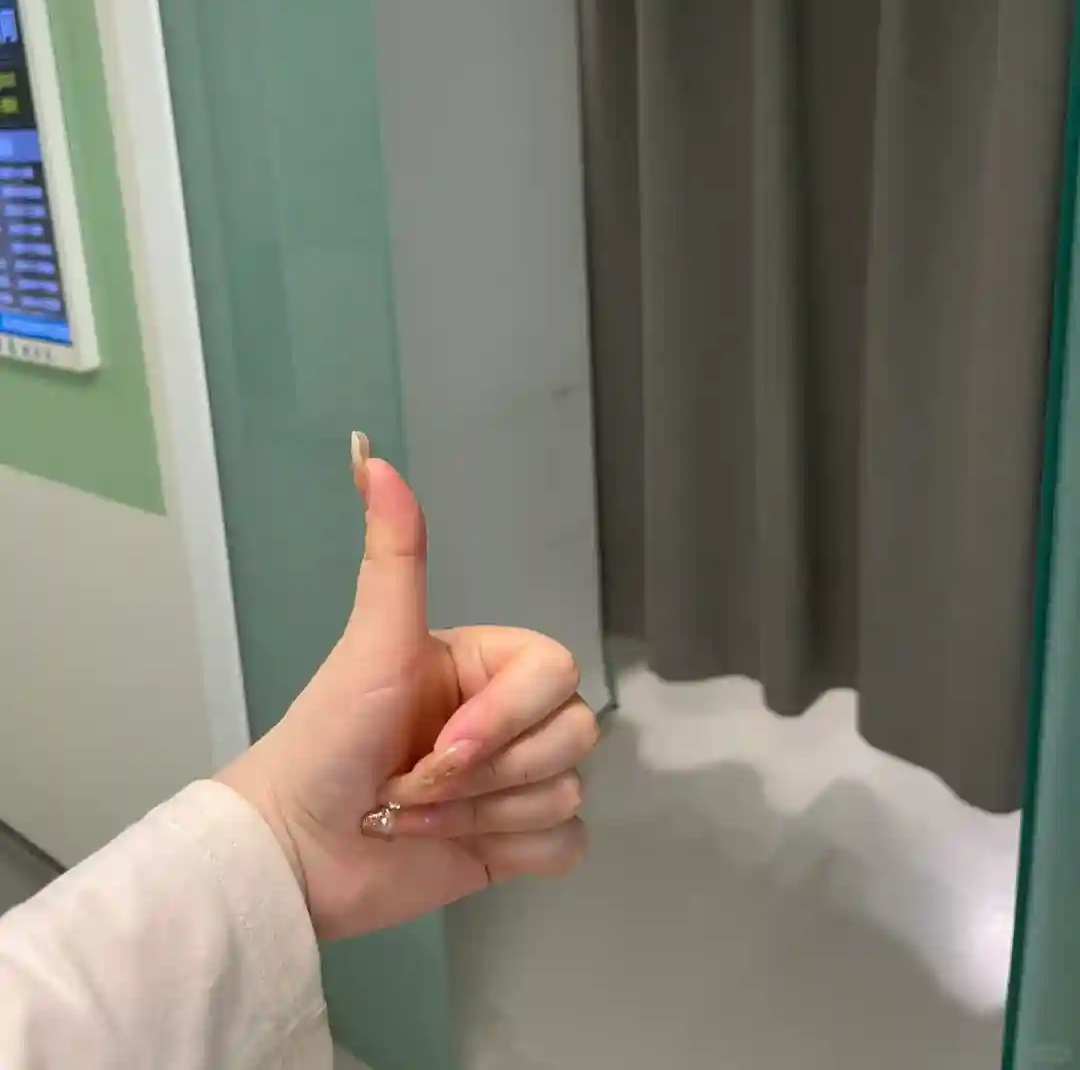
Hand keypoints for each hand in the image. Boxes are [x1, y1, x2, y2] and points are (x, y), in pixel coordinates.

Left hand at [217, 434, 598, 939]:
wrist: (294, 849)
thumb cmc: (328, 737)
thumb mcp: (370, 643)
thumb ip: (393, 556)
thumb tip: (372, 455)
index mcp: (488, 665)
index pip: (559, 673)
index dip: (508, 717)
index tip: (443, 744)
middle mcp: (508, 718)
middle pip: (575, 735)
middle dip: (490, 774)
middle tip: (417, 782)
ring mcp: (515, 781)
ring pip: (566, 790)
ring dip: (484, 816)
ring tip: (417, 816)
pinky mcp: (514, 841)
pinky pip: (566, 842)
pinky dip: (512, 850)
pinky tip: (461, 849)